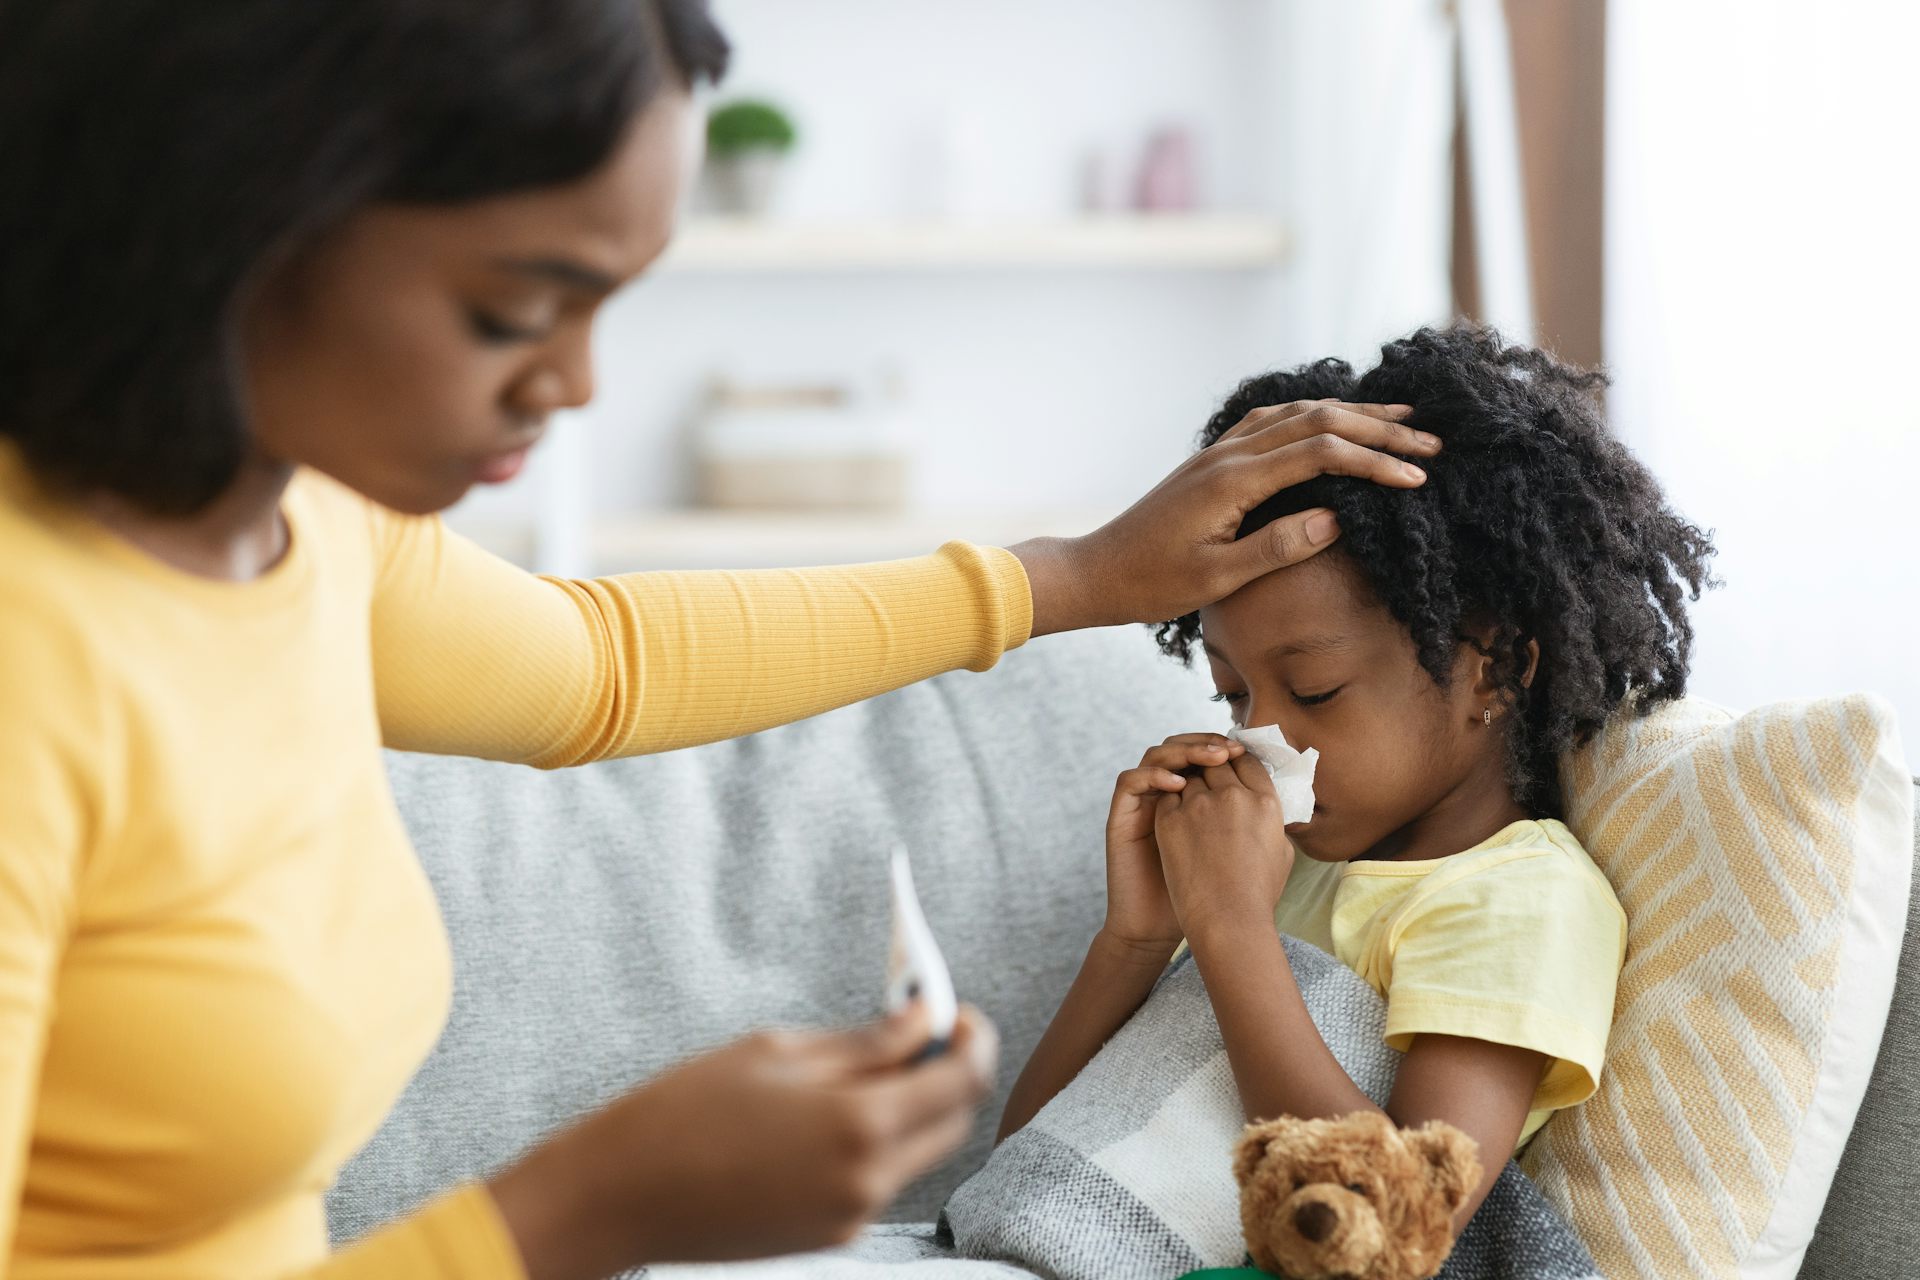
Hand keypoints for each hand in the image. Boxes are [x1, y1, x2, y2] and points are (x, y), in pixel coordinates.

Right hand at [488, 1004, 997, 1279]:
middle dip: (949, 1073)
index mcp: (859, 1124)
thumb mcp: (778, 1051)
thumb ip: (865, 1041)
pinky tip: (826, 1113)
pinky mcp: (830, 1236)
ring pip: (918, 1153)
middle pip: (953, 1122)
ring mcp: (851, 1216)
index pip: (964, 1080)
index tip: (956, 1012)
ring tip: (861, 1065)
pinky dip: (875, 1141)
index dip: (973, 1039)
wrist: (620, 1196)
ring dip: (911, 1107)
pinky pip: (878, 1180)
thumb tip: (924, 1020)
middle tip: (917, 1032)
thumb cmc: (686, 1109)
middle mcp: (868, 1180)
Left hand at [1010, 401, 1438, 635]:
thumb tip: (1336, 519)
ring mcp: (1219, 453)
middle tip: (1431, 441)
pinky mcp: (1213, 461)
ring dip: (1350, 414)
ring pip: (1296, 414)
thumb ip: (1277, 547)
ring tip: (1399, 420)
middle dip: (1377, 429)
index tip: (1417, 478)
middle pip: (1317, 421)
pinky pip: (1272, 423)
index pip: (1320, 453)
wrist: (1096, 572)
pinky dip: (1314, 417)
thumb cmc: (1152, 584)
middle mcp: (1228, 454)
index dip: (1374, 461)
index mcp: (1233, 480)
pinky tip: (1333, 421)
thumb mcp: (1218, 578)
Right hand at [1103, 733, 1247, 952]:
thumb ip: (1252, 826)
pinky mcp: (1122, 816)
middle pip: (1182, 746)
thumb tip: (1281, 801)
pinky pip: (1131, 781)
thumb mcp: (1238, 854)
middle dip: (1207, 743)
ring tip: (1211, 760)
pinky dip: (1153, 776)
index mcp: (1193, 798)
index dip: (1225, 747)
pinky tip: (1178, 786)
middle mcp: (1166, 794)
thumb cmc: (1206, 895)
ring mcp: (1143, 802)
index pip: (1206, 755)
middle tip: (1229, 749)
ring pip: (1156, 754)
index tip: (1247, 750)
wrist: (1163, 926)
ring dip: (1184, 750)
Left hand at [1152, 749, 1293, 937]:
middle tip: (1207, 788)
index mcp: (1266, 801)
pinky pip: (1168, 797)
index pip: (1248, 761)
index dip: (1237, 761)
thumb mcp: (1282, 852)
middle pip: (1216, 763)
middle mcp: (1233, 796)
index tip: (1230, 767)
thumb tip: (1264, 806)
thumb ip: (1272, 820)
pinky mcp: (1170, 819)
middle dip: (1211, 771)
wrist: (1227, 922)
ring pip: (1189, 779)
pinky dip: (1171, 806)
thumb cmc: (1258, 895)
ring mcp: (1199, 805)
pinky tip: (1176, 826)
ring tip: (1192, 814)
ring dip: (1190, 789)